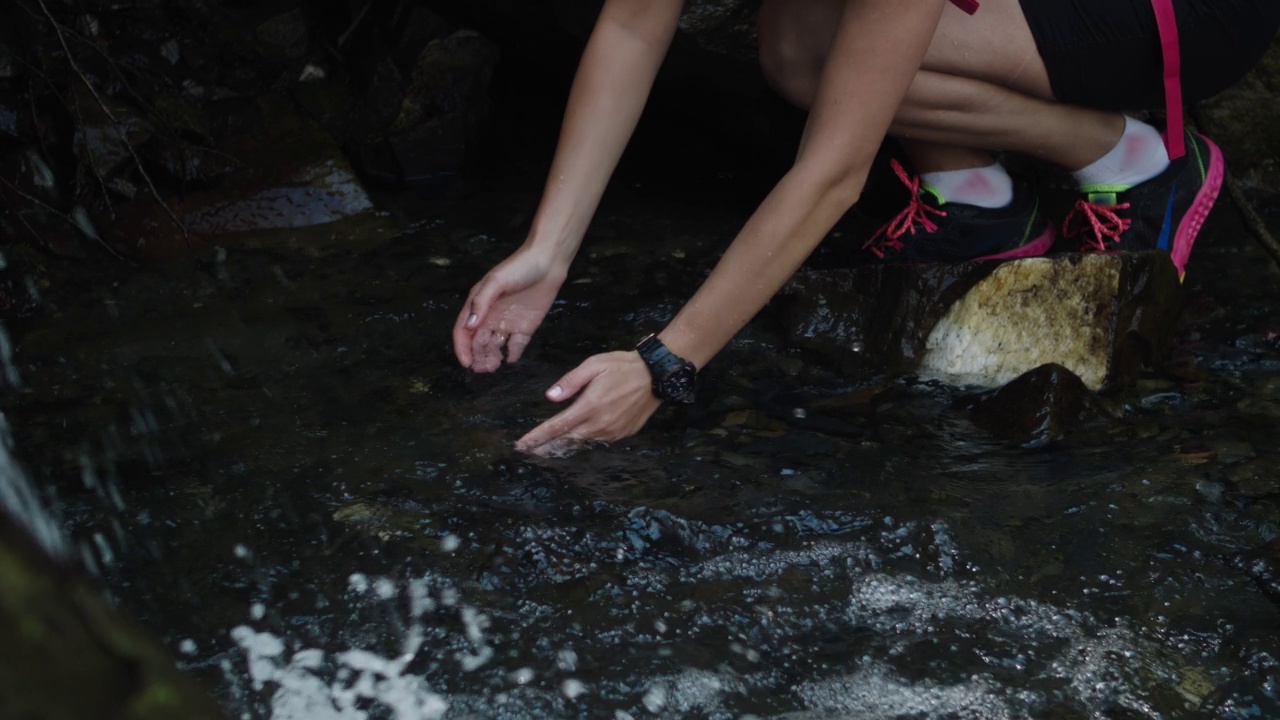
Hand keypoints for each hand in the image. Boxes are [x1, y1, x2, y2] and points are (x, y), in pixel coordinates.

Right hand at [453, 248, 566, 372]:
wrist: (548, 263)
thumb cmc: (519, 268)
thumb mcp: (496, 282)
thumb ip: (481, 302)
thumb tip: (470, 326)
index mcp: (479, 304)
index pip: (464, 330)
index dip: (462, 347)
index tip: (466, 362)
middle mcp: (491, 316)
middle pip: (478, 342)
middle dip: (477, 356)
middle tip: (482, 369)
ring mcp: (507, 323)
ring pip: (494, 346)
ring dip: (491, 357)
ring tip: (492, 367)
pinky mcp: (525, 327)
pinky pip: (516, 345)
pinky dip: (512, 353)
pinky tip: (510, 358)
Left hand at [516, 351, 661, 455]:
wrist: (656, 375)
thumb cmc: (622, 366)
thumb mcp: (594, 365)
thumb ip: (571, 382)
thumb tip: (550, 397)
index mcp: (589, 407)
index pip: (557, 427)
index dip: (537, 437)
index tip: (521, 445)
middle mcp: (599, 424)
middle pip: (567, 439)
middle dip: (546, 445)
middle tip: (530, 450)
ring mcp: (612, 432)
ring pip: (583, 440)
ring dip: (567, 441)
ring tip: (551, 443)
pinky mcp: (623, 434)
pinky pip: (599, 438)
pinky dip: (587, 436)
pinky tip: (582, 431)